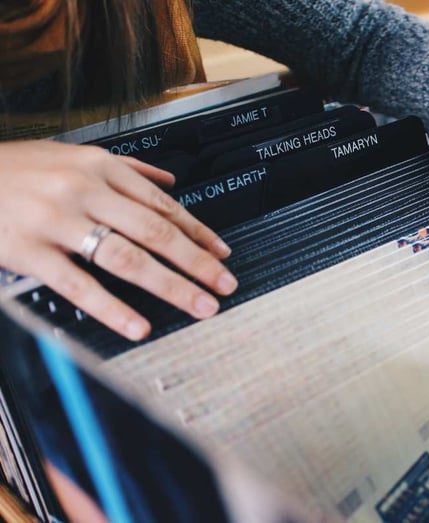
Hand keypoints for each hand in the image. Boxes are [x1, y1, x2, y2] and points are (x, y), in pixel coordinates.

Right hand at [0, 141, 237, 339]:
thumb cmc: (17, 167)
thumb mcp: (74, 154)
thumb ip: (127, 168)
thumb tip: (169, 181)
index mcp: (102, 168)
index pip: (164, 206)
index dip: (199, 234)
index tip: (223, 255)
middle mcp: (87, 192)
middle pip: (157, 233)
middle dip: (198, 263)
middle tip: (224, 285)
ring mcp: (59, 221)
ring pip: (128, 258)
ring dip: (171, 286)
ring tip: (199, 306)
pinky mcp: (29, 251)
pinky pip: (79, 285)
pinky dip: (112, 309)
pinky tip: (138, 326)